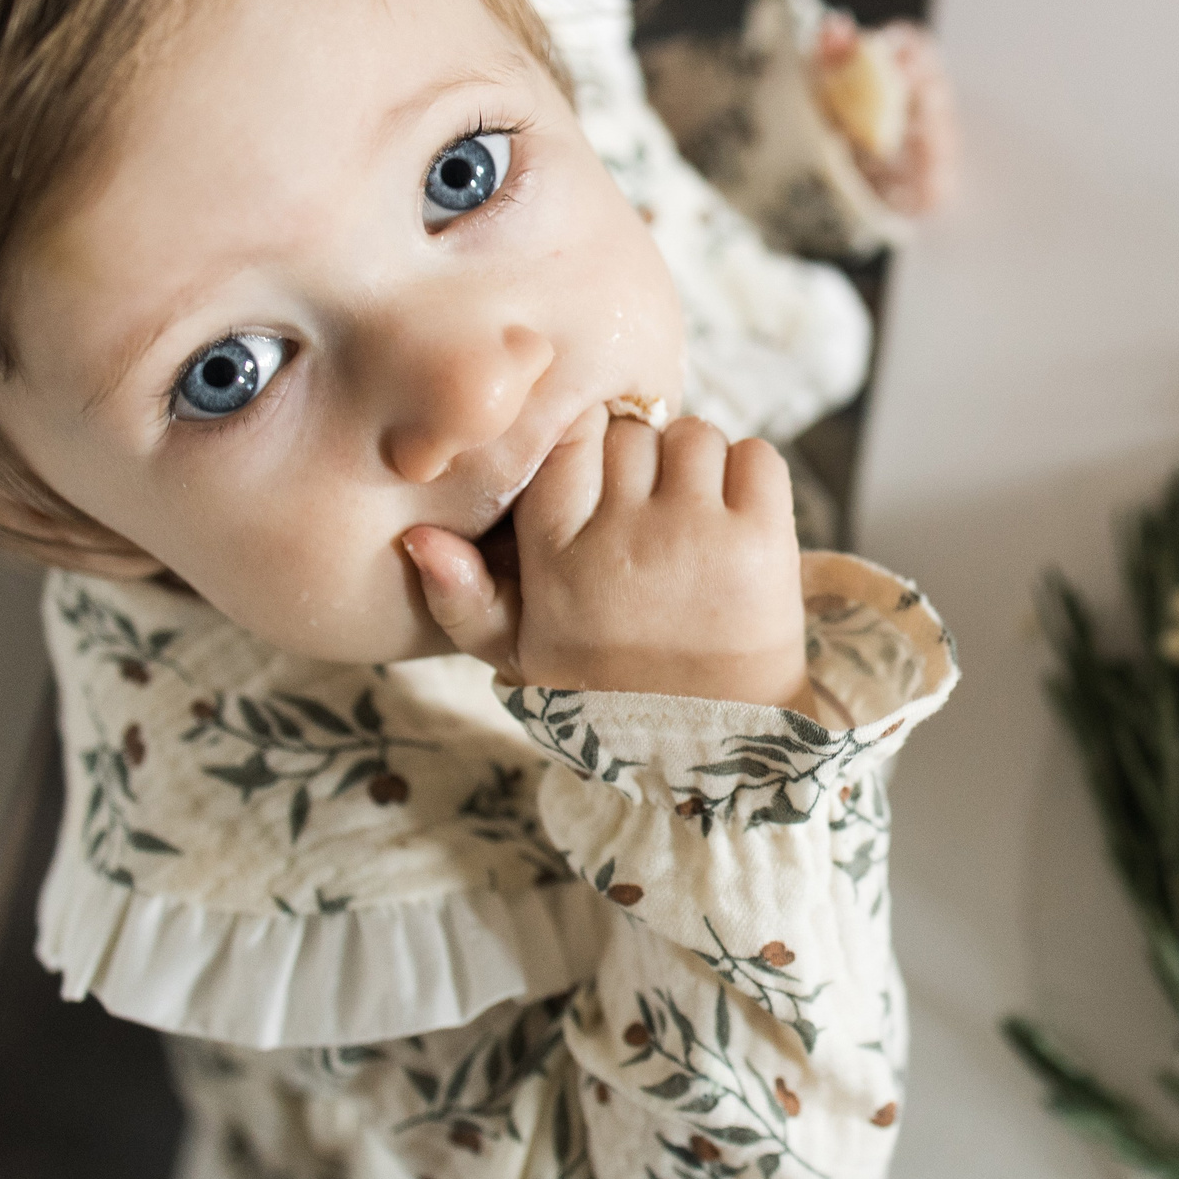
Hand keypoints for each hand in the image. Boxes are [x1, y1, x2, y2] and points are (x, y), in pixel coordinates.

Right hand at [403, 412, 807, 706]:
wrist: (712, 746)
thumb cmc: (608, 691)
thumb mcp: (520, 657)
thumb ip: (462, 599)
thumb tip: (417, 538)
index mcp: (556, 559)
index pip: (566, 437)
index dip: (586, 441)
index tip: (598, 472)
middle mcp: (621, 539)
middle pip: (632, 432)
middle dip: (643, 456)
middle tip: (652, 506)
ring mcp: (696, 535)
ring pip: (694, 435)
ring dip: (697, 463)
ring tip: (695, 515)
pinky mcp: (762, 541)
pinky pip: (756, 457)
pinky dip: (750, 472)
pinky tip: (738, 516)